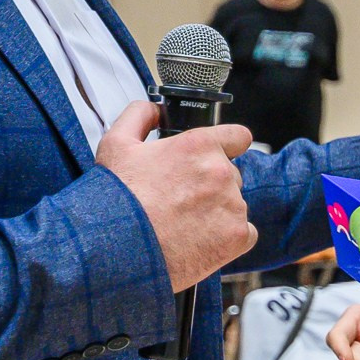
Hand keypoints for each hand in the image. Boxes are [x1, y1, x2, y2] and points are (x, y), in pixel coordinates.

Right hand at [96, 100, 254, 291]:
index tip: (217, 158)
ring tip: (185, 225)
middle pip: (232, 175)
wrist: (118, 250)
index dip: (227, 146)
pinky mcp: (236, 236)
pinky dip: (228, 238)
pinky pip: (244, 234)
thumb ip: (139, 115)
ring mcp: (232, 205)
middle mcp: (221, 172)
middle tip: (183, 201)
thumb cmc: (118, 201)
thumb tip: (153, 109)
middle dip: (212, 186)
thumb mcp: (116, 144)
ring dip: (217, 213)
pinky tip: (200, 241)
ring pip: (235, 205)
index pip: (238, 136)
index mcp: (199, 146)